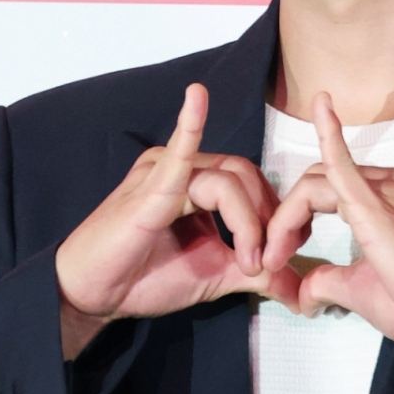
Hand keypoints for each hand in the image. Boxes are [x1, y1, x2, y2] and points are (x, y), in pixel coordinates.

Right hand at [55, 83, 298, 358]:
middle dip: (264, 220)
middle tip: (263, 263)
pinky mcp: (148, 187)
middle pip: (244, 176)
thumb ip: (257, 274)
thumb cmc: (142, 279)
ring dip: (246, 223)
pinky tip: (197, 97)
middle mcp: (182, 168)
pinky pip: (175, 155)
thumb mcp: (214, 276)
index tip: (283, 256)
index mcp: (197, 183)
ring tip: (244, 262)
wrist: (93, 295)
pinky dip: (190, 127)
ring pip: (226, 182)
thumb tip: (299, 288)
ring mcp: (162, 172)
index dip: (273, 217)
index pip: (251, 182)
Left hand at [261, 93, 393, 345]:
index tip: (281, 255)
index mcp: (392, 197)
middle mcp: (393, 184)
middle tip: (270, 259)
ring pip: (317, 183)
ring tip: (272, 255)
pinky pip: (343, 165)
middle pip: (320, 182)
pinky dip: (329, 135)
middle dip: (286, 218)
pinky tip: (321, 107)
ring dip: (285, 218)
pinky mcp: (379, 204)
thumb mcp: (362, 289)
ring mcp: (389, 189)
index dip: (296, 220)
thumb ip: (329, 282)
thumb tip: (304, 295)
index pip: (330, 190)